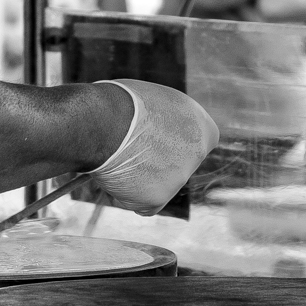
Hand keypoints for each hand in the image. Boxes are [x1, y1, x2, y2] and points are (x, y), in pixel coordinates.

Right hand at [84, 80, 218, 214]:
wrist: (104, 122)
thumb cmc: (122, 103)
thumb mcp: (157, 102)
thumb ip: (171, 121)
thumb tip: (165, 132)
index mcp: (202, 127)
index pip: (201, 143)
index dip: (178, 142)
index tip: (158, 139)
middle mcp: (196, 154)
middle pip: (179, 166)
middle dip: (159, 162)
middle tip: (131, 150)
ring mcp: (178, 179)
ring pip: (159, 186)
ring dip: (140, 178)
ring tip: (117, 158)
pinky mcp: (157, 199)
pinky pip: (143, 204)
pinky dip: (129, 196)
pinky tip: (115, 178)